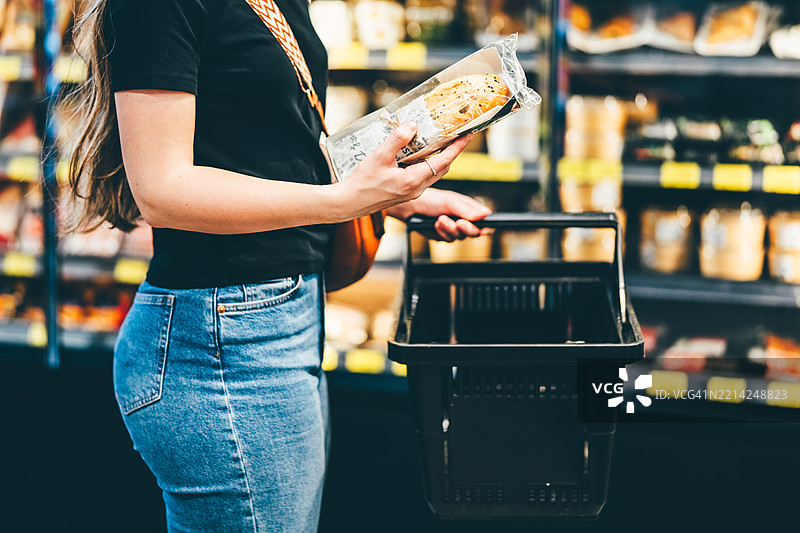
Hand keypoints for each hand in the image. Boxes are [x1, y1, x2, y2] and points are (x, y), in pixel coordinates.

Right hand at [331, 122, 472, 220]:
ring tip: (442, 141)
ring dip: (440, 158)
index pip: (444, 161)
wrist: (349, 203)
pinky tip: (420, 154)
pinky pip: (424, 177)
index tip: (468, 135)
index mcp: (413, 180)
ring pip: (434, 173)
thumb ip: (397, 140)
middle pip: (443, 168)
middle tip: (458, 135)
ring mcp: (412, 192)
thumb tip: (413, 126)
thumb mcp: (379, 156)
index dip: (458, 147)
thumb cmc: (362, 183)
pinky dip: (428, 164)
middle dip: (453, 151)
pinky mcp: (406, 193)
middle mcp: (417, 188)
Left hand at [387, 188, 492, 241]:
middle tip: (459, 223)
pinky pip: (447, 239)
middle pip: (474, 232)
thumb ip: (467, 210)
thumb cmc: (433, 200)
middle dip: (466, 228)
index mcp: (470, 210)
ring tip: (440, 219)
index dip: (487, 227)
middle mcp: (464, 221)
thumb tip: (485, 214)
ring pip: (459, 236)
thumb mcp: (451, 202)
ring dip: (449, 228)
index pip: (485, 221)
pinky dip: (441, 232)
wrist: (413, 207)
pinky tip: (435, 224)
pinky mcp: (444, 237)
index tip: (484, 229)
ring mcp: (454, 230)